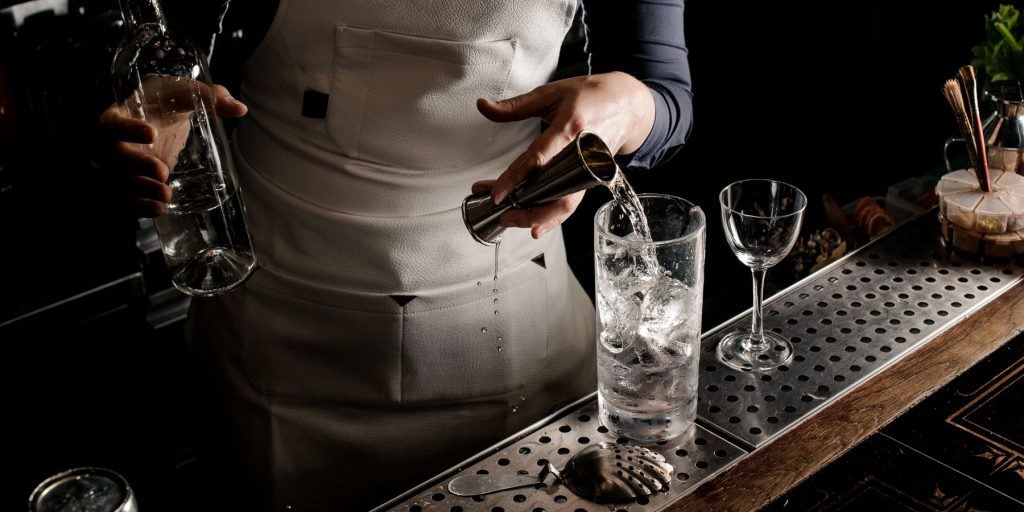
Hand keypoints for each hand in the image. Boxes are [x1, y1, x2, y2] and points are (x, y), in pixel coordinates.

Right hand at [97, 82, 247, 217]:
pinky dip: (141, 207)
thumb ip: (210, 96)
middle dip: (138, 166)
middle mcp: (115, 143)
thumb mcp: (185, 92)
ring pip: (122, 182)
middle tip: (163, 172)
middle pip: (116, 157)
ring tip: (166, 195)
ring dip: (142, 191)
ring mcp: (122, 166)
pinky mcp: (134, 183)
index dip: (128, 130)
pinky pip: (129, 199)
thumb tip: (240, 108)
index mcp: (119, 115)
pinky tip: (159, 209)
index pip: (114, 123)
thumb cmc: (166, 100)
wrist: (157, 114)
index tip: (152, 134)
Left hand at [473, 71, 654, 238]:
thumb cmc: (590, 96)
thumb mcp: (551, 93)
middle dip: (526, 208)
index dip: (516, 178)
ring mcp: (588, 169)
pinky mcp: (589, 178)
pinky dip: (551, 216)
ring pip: (565, 204)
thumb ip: (515, 105)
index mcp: (570, 128)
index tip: (497, 193)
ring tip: (511, 220)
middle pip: (554, 191)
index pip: (539, 159)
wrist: (629, 105)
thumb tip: (483, 106)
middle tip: (501, 213)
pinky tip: (534, 225)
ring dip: (538, 218)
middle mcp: (581, 154)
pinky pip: (570, 202)